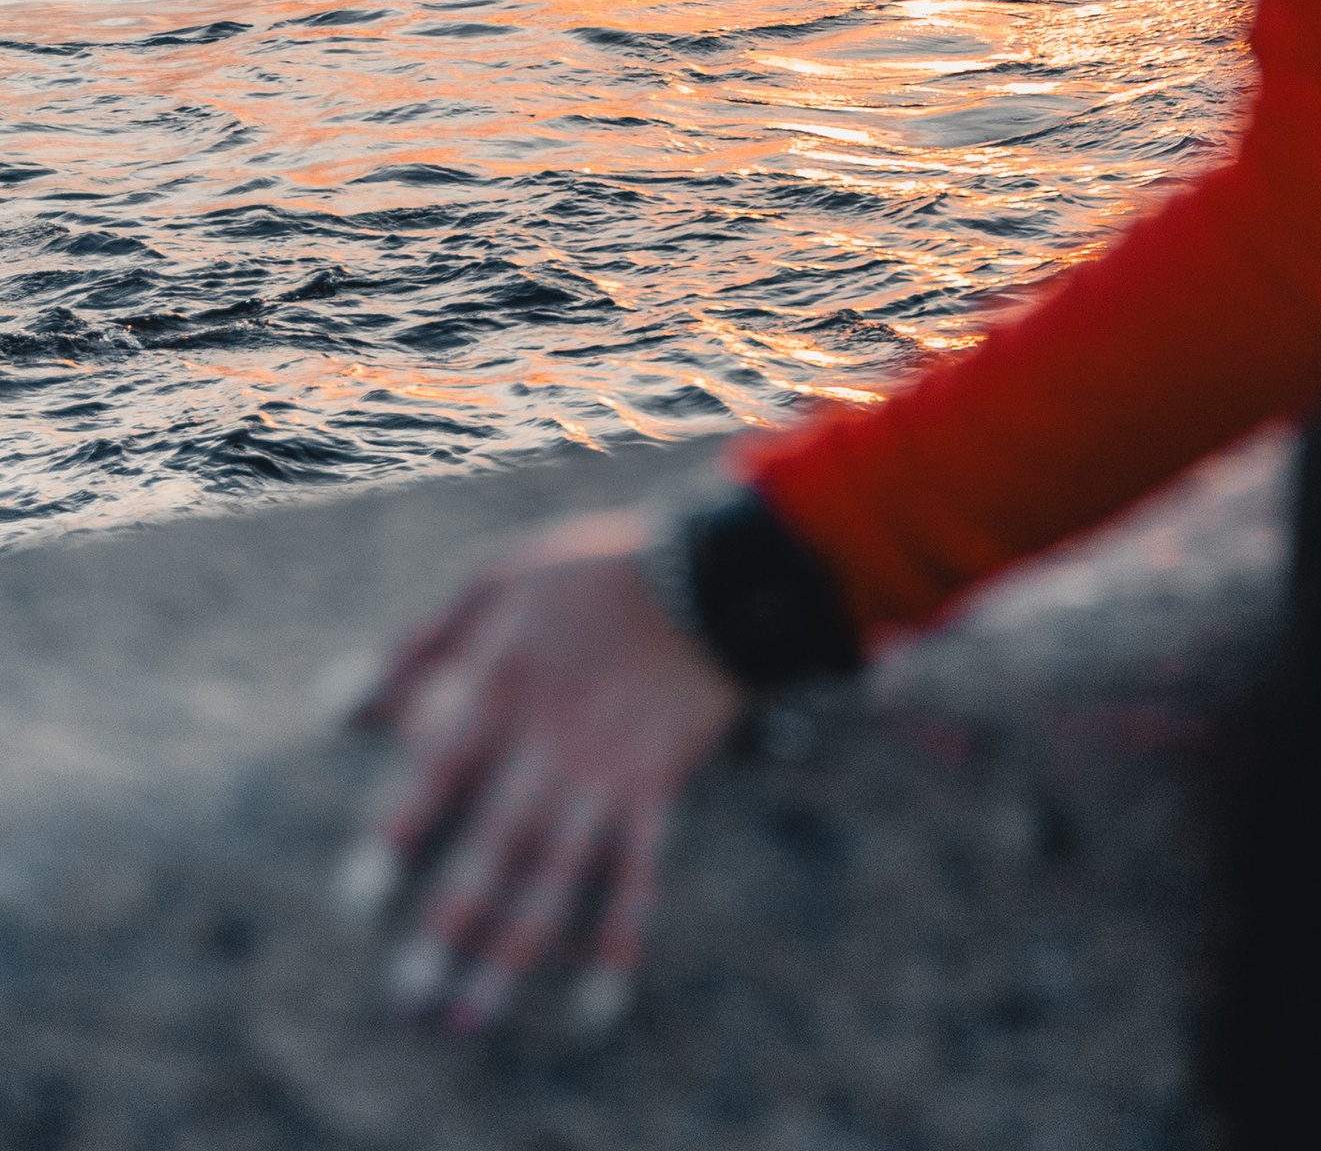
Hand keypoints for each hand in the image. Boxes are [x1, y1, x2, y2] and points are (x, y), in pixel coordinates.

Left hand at [344, 512, 744, 1033]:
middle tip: (409, 1002)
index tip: (357, 901)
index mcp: (502, 691)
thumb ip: (417, 647)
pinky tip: (594, 1003)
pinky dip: (619, 941)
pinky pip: (637, 877)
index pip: (436, 776)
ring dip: (512, 955)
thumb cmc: (589, 572)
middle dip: (449, 931)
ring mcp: (605, 778)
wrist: (709, 571)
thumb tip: (338, 710)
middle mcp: (549, 748)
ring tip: (469, 1021)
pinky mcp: (655, 792)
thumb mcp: (495, 582)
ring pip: (555, 881)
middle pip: (493, 851)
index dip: (397, 837)